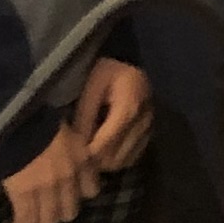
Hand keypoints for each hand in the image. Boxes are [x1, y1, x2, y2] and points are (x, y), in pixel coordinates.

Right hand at [2, 122, 91, 222]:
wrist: (19, 118)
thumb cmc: (41, 118)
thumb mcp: (68, 131)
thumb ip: (72, 151)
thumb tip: (66, 163)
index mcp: (82, 161)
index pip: (91, 191)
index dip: (80, 195)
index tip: (70, 194)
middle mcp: (68, 178)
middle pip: (70, 211)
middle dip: (59, 213)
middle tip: (48, 211)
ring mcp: (47, 188)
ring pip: (49, 219)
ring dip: (40, 222)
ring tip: (31, 220)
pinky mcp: (24, 193)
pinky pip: (26, 218)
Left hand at [68, 59, 151, 175]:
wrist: (129, 61)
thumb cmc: (107, 70)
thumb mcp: (91, 87)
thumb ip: (84, 115)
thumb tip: (76, 144)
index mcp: (129, 107)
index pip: (106, 144)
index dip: (87, 153)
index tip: (72, 155)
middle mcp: (144, 121)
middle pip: (116, 157)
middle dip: (96, 160)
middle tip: (79, 154)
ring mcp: (150, 128)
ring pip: (125, 161)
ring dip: (107, 161)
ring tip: (92, 151)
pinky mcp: (151, 132)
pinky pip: (133, 156)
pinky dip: (118, 158)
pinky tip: (107, 149)